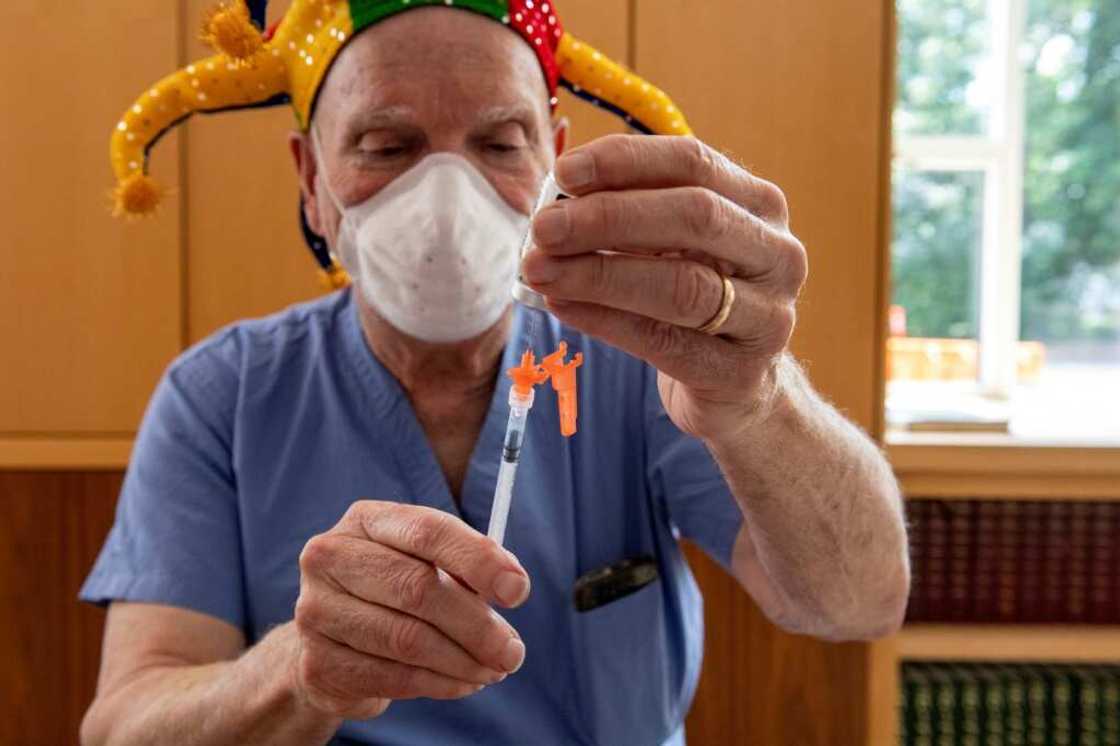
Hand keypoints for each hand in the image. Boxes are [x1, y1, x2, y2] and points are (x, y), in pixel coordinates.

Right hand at [292, 501, 530, 719]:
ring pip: (408, 640)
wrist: (330, 642)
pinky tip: (464, 682)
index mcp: (365, 520)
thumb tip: (512, 584)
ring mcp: (317, 611)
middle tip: (513, 651)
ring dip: (463, 661)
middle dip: (477, 625)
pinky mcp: (319, 662)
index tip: (518, 590)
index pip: (427, 531)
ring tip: (494, 669)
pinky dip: (441, 684)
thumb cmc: (391, 592)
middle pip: (418, 589)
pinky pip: (394, 677)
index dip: (478, 559)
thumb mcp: (425, 563)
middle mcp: (331, 558)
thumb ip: (466, 567)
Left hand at [521, 135, 807, 441]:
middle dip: (609, 217)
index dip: (625, 162)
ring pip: (682, 286)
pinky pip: (665, 342)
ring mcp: (768, 317)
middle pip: (694, 217)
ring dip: (599, 275)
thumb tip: (555, 195)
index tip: (564, 172)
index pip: (693, 162)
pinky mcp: (740, 374)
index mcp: (759, 206)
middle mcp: (777, 255)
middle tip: (543, 228)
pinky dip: (605, 321)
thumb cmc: (693, 299)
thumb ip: (629, 214)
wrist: (736, 387)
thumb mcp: (673, 246)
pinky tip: (562, 306)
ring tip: (540, 270)